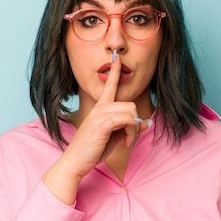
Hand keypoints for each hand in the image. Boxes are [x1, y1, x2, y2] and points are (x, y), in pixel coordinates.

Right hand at [42, 50, 142, 203]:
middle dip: (135, 123)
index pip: (109, 86)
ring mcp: (99, 115)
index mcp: (99, 109)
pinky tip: (124, 143)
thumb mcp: (114, 137)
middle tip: (129, 139)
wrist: (75, 162)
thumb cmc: (92, 150)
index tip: (117, 57)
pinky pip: (126, 120)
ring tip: (126, 143)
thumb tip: (146, 122)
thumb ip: (128, 128)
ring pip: (130, 112)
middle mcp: (99, 108)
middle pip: (129, 104)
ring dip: (133, 130)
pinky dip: (131, 132)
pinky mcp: (101, 124)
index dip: (114, 71)